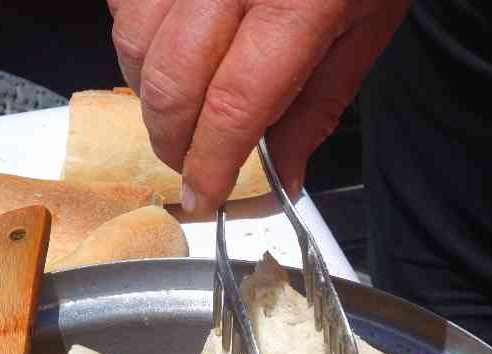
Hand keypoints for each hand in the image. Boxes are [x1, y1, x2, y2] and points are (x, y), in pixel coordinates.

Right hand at [108, 0, 410, 211]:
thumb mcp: (366, 26)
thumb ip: (319, 104)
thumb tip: (283, 173)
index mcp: (298, 2)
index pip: (233, 105)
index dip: (210, 163)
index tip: (205, 196)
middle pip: (170, 80)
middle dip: (172, 139)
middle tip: (190, 161)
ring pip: (133, 41)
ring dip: (149, 91)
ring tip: (180, 105)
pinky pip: (124, 1)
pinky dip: (137, 35)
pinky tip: (171, 44)